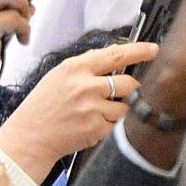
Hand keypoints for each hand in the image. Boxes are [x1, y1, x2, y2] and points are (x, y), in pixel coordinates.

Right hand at [0, 41, 157, 181]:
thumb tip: (111, 53)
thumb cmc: (44, 106)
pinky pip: (117, 124)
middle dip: (129, 89)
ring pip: (126, 106)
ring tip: (95, 112)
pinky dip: (109, 125)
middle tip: (116, 94)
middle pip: (128, 82)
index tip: (153, 49)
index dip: (138, 51)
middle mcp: (85, 86)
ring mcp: (92, 108)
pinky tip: (90, 125)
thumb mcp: (59, 76)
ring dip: (118, 110)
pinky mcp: (97, 128)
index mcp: (75, 69)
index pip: (115, 55)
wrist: (31, 135)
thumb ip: (86, 65)